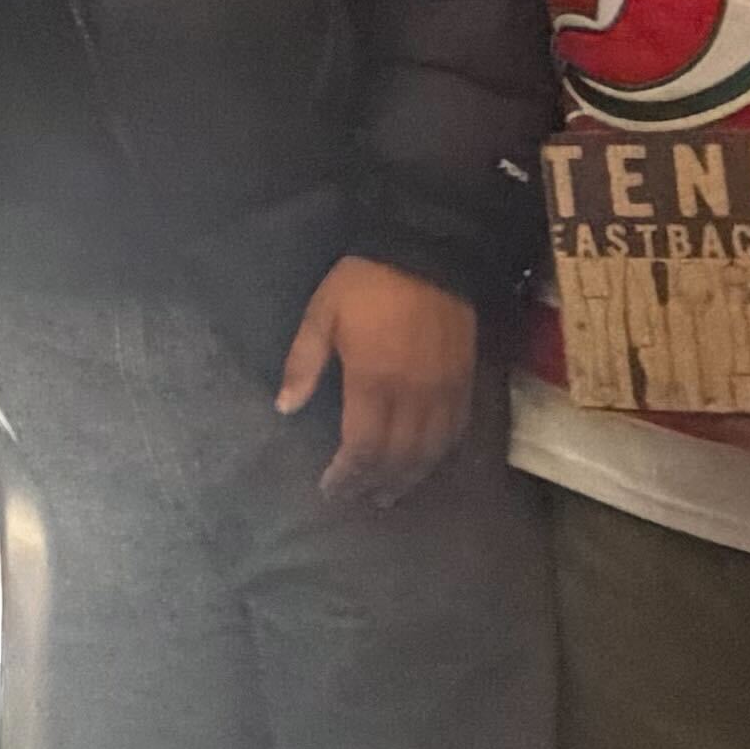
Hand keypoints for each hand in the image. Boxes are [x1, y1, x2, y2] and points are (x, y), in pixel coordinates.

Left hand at [276, 256, 481, 502]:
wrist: (427, 250)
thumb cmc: (366, 283)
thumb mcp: (321, 314)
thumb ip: (303, 363)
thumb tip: (284, 407)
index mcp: (372, 383)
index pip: (361, 448)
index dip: (347, 476)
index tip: (331, 488)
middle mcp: (412, 396)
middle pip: (397, 458)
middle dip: (376, 483)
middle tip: (360, 498)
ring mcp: (444, 391)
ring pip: (430, 451)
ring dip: (409, 477)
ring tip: (391, 492)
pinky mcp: (465, 379)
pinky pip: (456, 430)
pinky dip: (440, 454)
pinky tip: (428, 461)